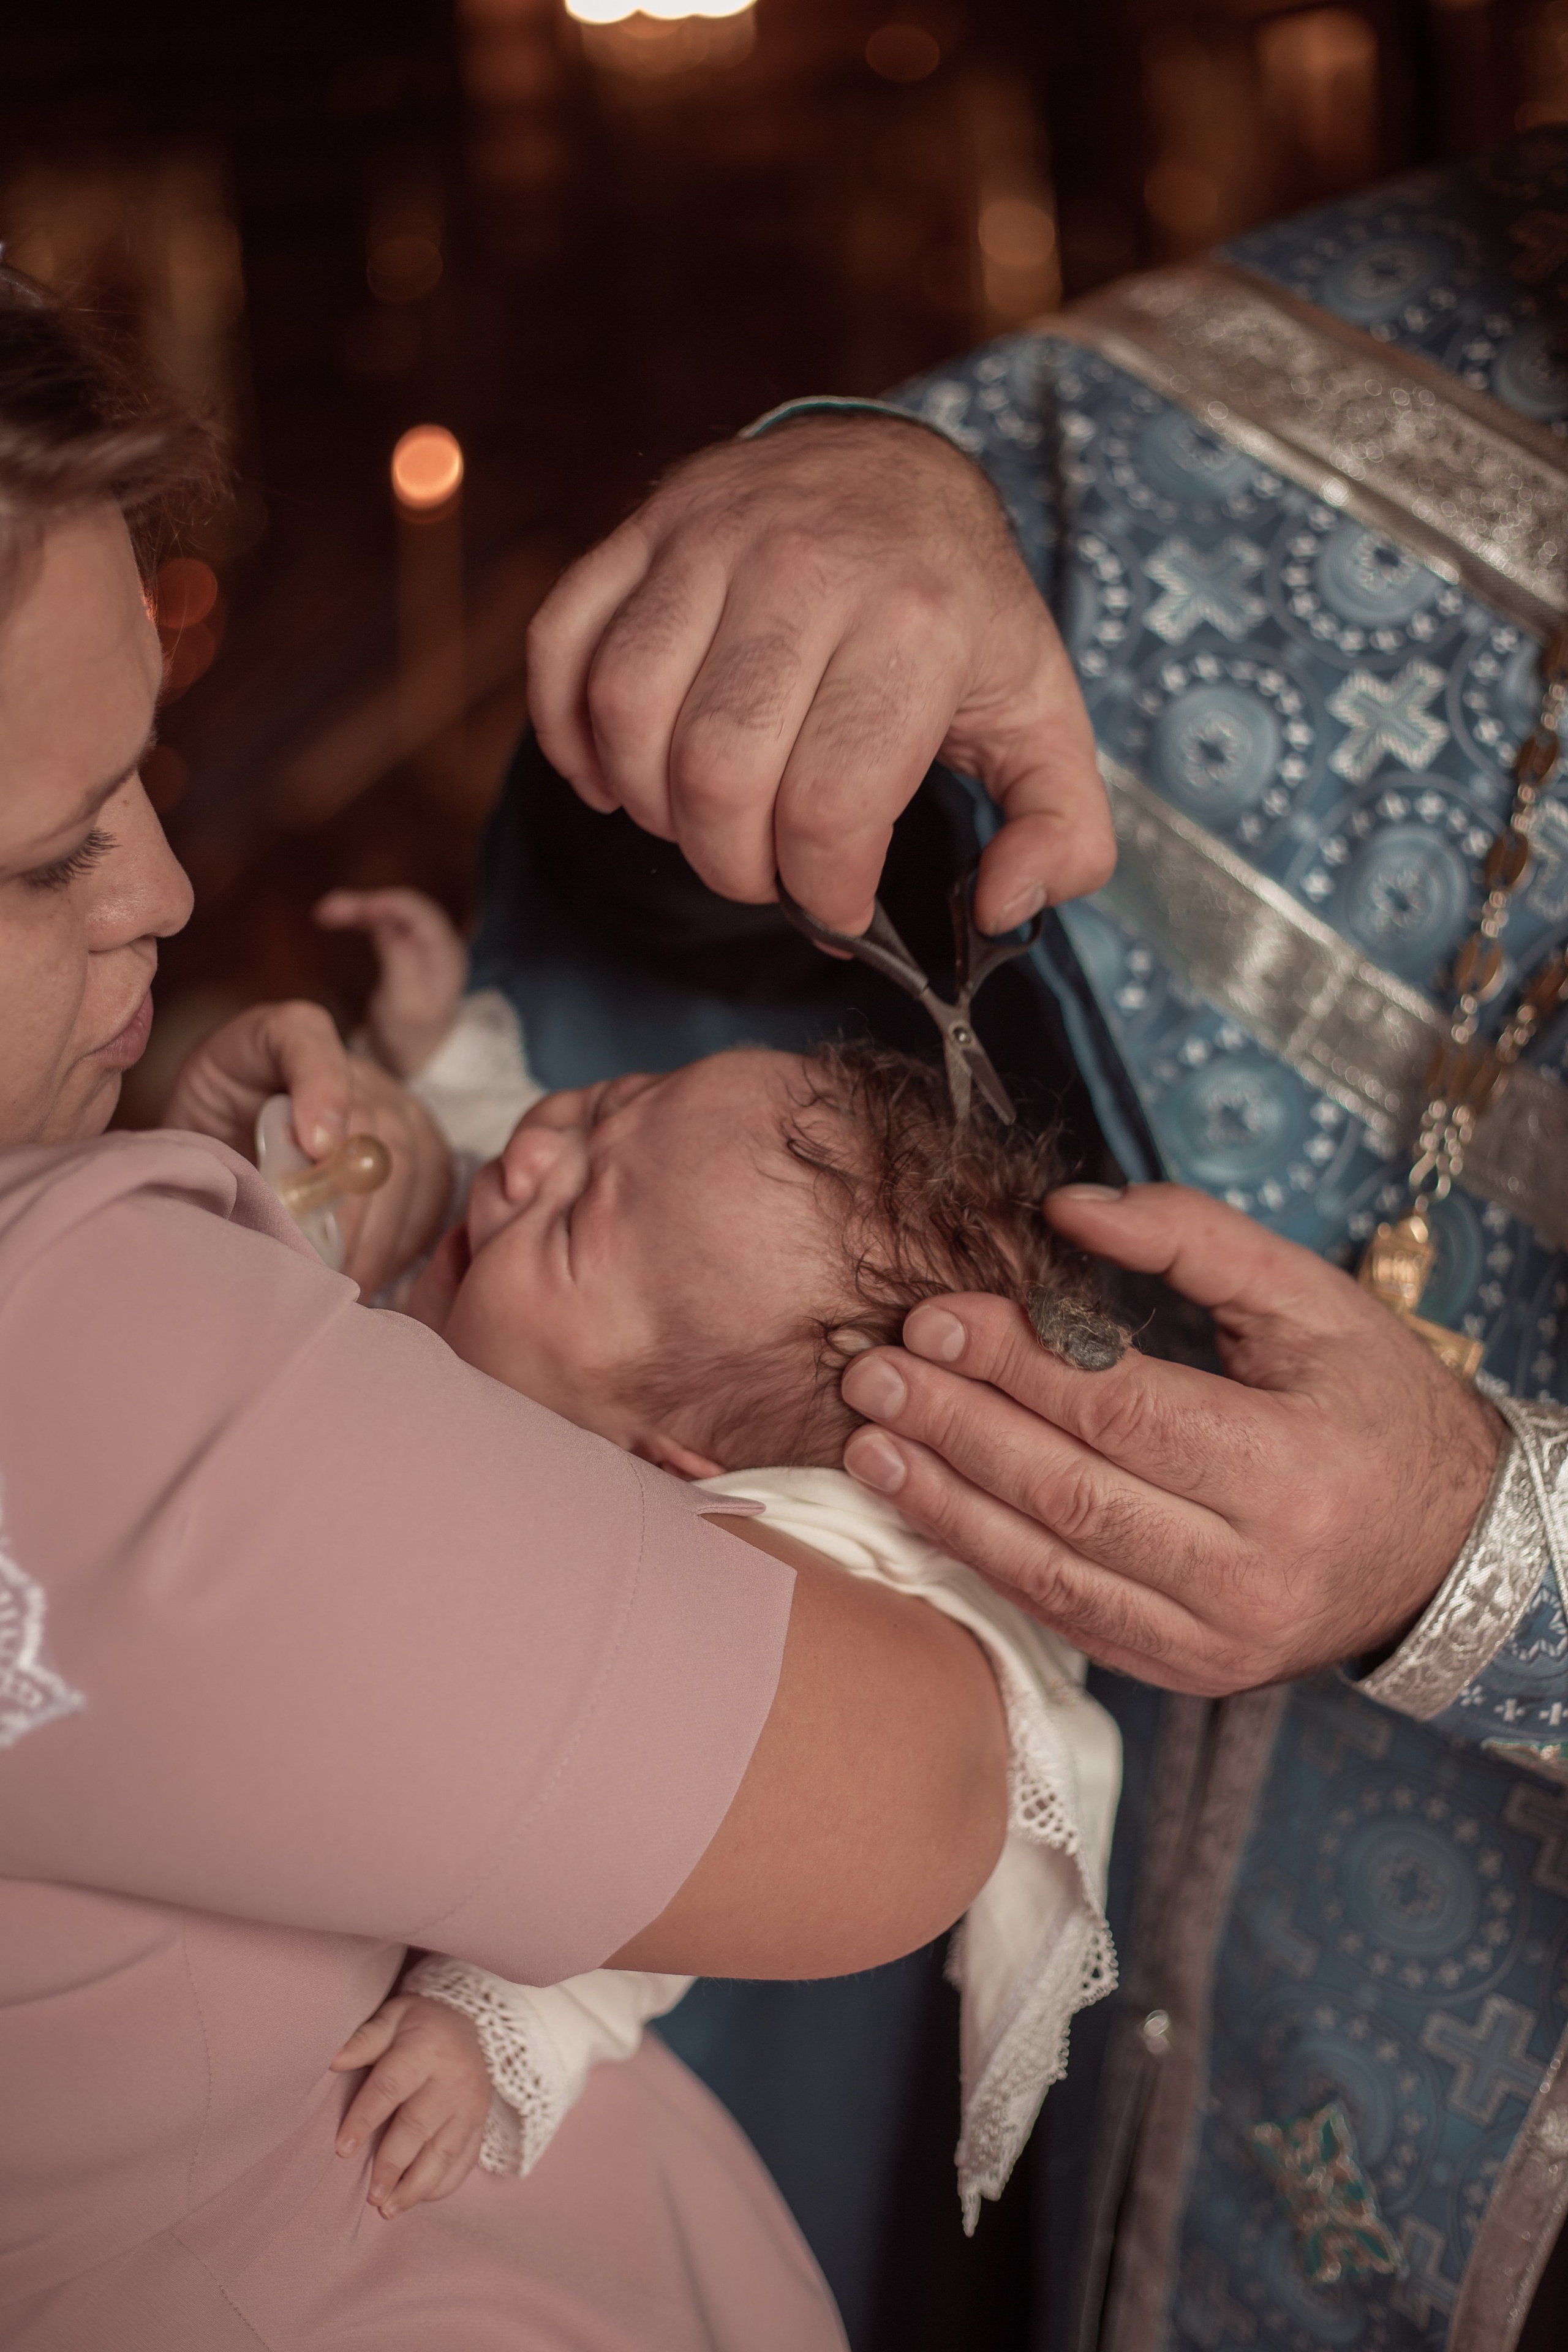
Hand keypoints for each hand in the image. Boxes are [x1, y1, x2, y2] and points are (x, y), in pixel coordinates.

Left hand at [165, 1002, 454, 1295]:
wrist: (232, 1161)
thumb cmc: (205, 1154)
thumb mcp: (192, 1144)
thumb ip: (223, 1153)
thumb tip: (279, 1200)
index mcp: (271, 1038)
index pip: (302, 1038)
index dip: (320, 1088)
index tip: (316, 1146)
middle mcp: (342, 1060)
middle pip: (370, 1119)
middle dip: (349, 1204)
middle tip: (323, 1265)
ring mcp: (390, 1097)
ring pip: (408, 1160)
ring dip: (379, 1232)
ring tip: (346, 1284)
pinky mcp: (421, 1140)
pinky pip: (433, 1186)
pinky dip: (407, 1236)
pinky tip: (376, 1271)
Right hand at [314, 887, 467, 1076]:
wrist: (414, 1058)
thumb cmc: (412, 1035)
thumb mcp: (406, 1003)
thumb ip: (400, 960)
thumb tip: (384, 921)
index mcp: (444, 953)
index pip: (418, 912)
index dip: (386, 904)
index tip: (355, 912)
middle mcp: (437, 943)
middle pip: (402, 907)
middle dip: (365, 904)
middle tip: (327, 912)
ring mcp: (422, 946)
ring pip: (390, 913)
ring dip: (358, 909)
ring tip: (325, 914)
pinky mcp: (406, 950)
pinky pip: (383, 923)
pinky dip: (360, 919)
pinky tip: (336, 920)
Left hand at [331, 1993, 489, 2217]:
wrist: (471, 2019)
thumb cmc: (419, 2024)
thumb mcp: (392, 2017)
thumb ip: (364, 2039)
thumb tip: (333, 2060)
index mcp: (425, 2049)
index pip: (390, 2088)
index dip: (364, 2119)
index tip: (341, 2150)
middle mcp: (452, 2080)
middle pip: (419, 2127)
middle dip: (393, 2165)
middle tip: (371, 2196)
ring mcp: (471, 2104)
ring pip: (445, 2152)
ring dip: (417, 2185)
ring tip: (389, 2208)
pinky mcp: (481, 2122)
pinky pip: (466, 2160)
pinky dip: (443, 2185)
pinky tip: (419, 2199)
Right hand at [526, 414, 1110, 936]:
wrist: (898, 465)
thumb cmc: (962, 613)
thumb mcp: (1045, 716)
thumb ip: (1061, 833)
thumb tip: (1000, 907)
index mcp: (917, 625)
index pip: (828, 807)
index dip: (822, 892)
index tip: (836, 906)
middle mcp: (808, 569)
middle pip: (716, 773)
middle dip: (732, 865)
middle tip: (763, 875)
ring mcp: (711, 539)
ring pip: (628, 714)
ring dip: (650, 806)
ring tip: (698, 822)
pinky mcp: (642, 529)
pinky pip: (563, 647)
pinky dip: (569, 734)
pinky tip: (615, 779)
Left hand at [839, 1183, 1503, 1695]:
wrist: (1448, 1544)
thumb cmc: (1376, 1406)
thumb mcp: (1312, 1301)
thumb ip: (1194, 1238)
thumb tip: (1068, 1209)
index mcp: (1293, 1470)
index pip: (1121, 1411)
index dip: (1015, 1363)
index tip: (935, 1316)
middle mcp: (1252, 1571)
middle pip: (1069, 1492)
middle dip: (956, 1427)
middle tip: (872, 1371)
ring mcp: (1216, 1639)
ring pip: (1050, 1569)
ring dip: (944, 1503)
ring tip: (867, 1443)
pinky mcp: (1187, 1671)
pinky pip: (1064, 1616)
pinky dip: (986, 1561)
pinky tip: (925, 1510)